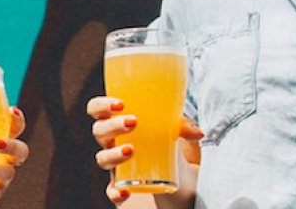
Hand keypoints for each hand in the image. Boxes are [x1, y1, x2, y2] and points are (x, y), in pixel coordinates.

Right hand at [87, 95, 201, 204]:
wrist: (178, 173)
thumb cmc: (168, 141)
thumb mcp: (176, 130)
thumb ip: (183, 126)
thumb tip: (198, 132)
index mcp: (119, 121)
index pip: (97, 109)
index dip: (102, 105)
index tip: (120, 103)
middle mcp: (112, 142)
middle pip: (99, 131)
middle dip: (113, 125)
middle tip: (133, 122)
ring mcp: (116, 164)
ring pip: (102, 158)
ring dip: (113, 153)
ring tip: (131, 150)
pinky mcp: (123, 184)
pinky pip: (111, 190)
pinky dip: (115, 192)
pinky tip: (126, 191)